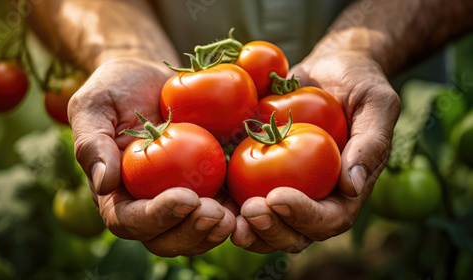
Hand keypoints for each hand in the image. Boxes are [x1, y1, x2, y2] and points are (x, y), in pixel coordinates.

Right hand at [69, 58, 235, 256]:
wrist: (149, 80)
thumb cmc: (115, 90)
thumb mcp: (93, 107)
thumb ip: (92, 144)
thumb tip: (103, 184)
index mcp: (117, 194)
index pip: (130, 221)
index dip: (157, 217)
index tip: (185, 198)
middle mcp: (147, 204)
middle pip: (165, 239)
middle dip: (191, 232)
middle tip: (215, 213)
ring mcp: (179, 198)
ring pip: (195, 232)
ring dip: (215, 231)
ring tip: (236, 216)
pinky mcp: (206, 186)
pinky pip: (221, 209)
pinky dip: (237, 213)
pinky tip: (253, 202)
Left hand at [231, 47, 400, 252]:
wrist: (330, 69)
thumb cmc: (359, 83)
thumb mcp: (376, 104)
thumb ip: (370, 143)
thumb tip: (353, 187)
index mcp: (346, 190)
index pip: (330, 218)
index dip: (304, 216)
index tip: (278, 197)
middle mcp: (316, 197)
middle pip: (295, 233)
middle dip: (272, 229)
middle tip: (250, 210)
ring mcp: (287, 188)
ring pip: (267, 226)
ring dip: (247, 228)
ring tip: (225, 217)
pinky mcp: (261, 175)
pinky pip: (244, 197)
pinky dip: (227, 204)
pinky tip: (207, 197)